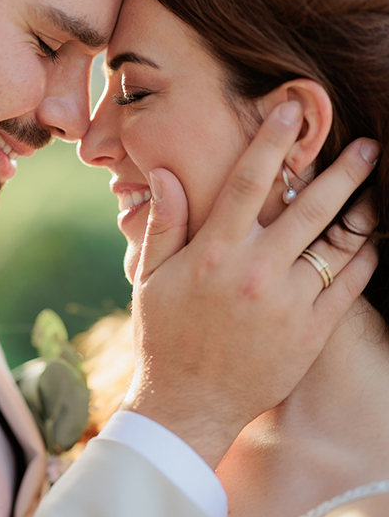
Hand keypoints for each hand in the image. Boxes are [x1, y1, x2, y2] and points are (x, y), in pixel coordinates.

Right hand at [124, 101, 378, 468]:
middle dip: (342, 170)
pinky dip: (364, 259)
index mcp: (213, 253)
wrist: (188, 405)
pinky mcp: (310, 333)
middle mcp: (255, 272)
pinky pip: (347, 287)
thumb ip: (164, 223)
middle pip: (308, 208)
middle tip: (367, 144)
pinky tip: (371, 239)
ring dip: (359, 211)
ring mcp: (287, 303)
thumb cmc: (164, 338)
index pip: (249, 183)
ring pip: (335, 245)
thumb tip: (167, 172)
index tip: (291, 111)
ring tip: (377, 187)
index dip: (272, 142)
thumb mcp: (151, 278)